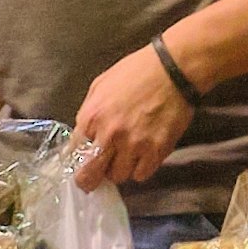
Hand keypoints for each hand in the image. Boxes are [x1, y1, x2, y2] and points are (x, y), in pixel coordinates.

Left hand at [71, 39, 198, 186]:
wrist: (174, 69)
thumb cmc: (137, 72)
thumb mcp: (101, 85)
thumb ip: (89, 113)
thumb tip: (84, 136)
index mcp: (92, 116)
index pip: (73, 153)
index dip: (76, 161)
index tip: (82, 163)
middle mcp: (110, 134)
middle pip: (90, 175)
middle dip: (89, 180)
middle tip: (93, 180)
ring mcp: (134, 145)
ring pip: (118, 177)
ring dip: (119, 169)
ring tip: (125, 157)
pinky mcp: (157, 151)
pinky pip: (142, 175)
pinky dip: (140, 169)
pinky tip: (142, 156)